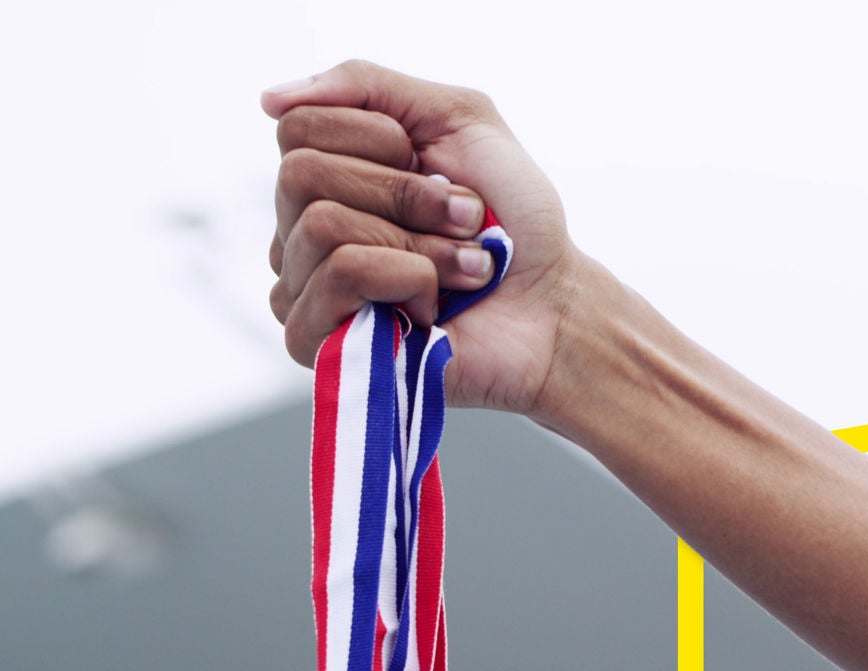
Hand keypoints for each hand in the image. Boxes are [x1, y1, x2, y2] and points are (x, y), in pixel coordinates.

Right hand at [262, 60, 583, 414]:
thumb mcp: (458, 120)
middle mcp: (300, 233)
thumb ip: (369, 86)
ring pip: (323, 227)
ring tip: (465, 268)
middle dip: (404, 194)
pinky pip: (340, 278)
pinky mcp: (324, 346)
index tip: (436, 169)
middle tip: (462, 219)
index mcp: (326, 180)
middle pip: (300, 175)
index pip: (296, 128)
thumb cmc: (514, 220)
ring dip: (420, 242)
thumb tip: (270, 99)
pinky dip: (409, 278)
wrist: (555, 307)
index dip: (380, 141)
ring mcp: (305, 291)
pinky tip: (436, 308)